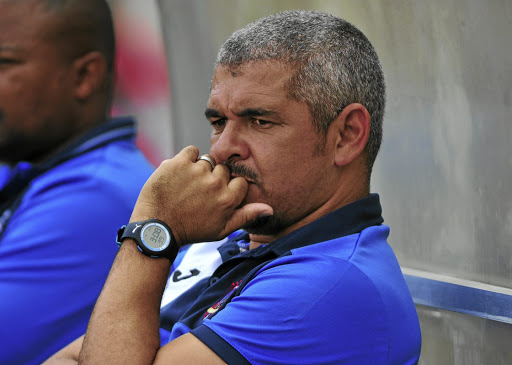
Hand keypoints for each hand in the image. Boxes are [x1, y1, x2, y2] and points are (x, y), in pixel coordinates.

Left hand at [130, 146, 272, 245]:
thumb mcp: (221, 230)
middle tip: (198, 192)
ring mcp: (197, 171)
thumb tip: (269, 208)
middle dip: (213, 178)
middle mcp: (215, 183)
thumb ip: (246, 216)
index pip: (238, 180)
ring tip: (187, 185)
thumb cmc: (191, 230)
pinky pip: (192, 151)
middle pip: (223, 169)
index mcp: (228, 199)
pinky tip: (180, 175)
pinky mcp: (180, 162)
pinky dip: (187, 159)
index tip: (215, 195)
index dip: (227, 186)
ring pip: (208, 160)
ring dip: (199, 169)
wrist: (157, 228)